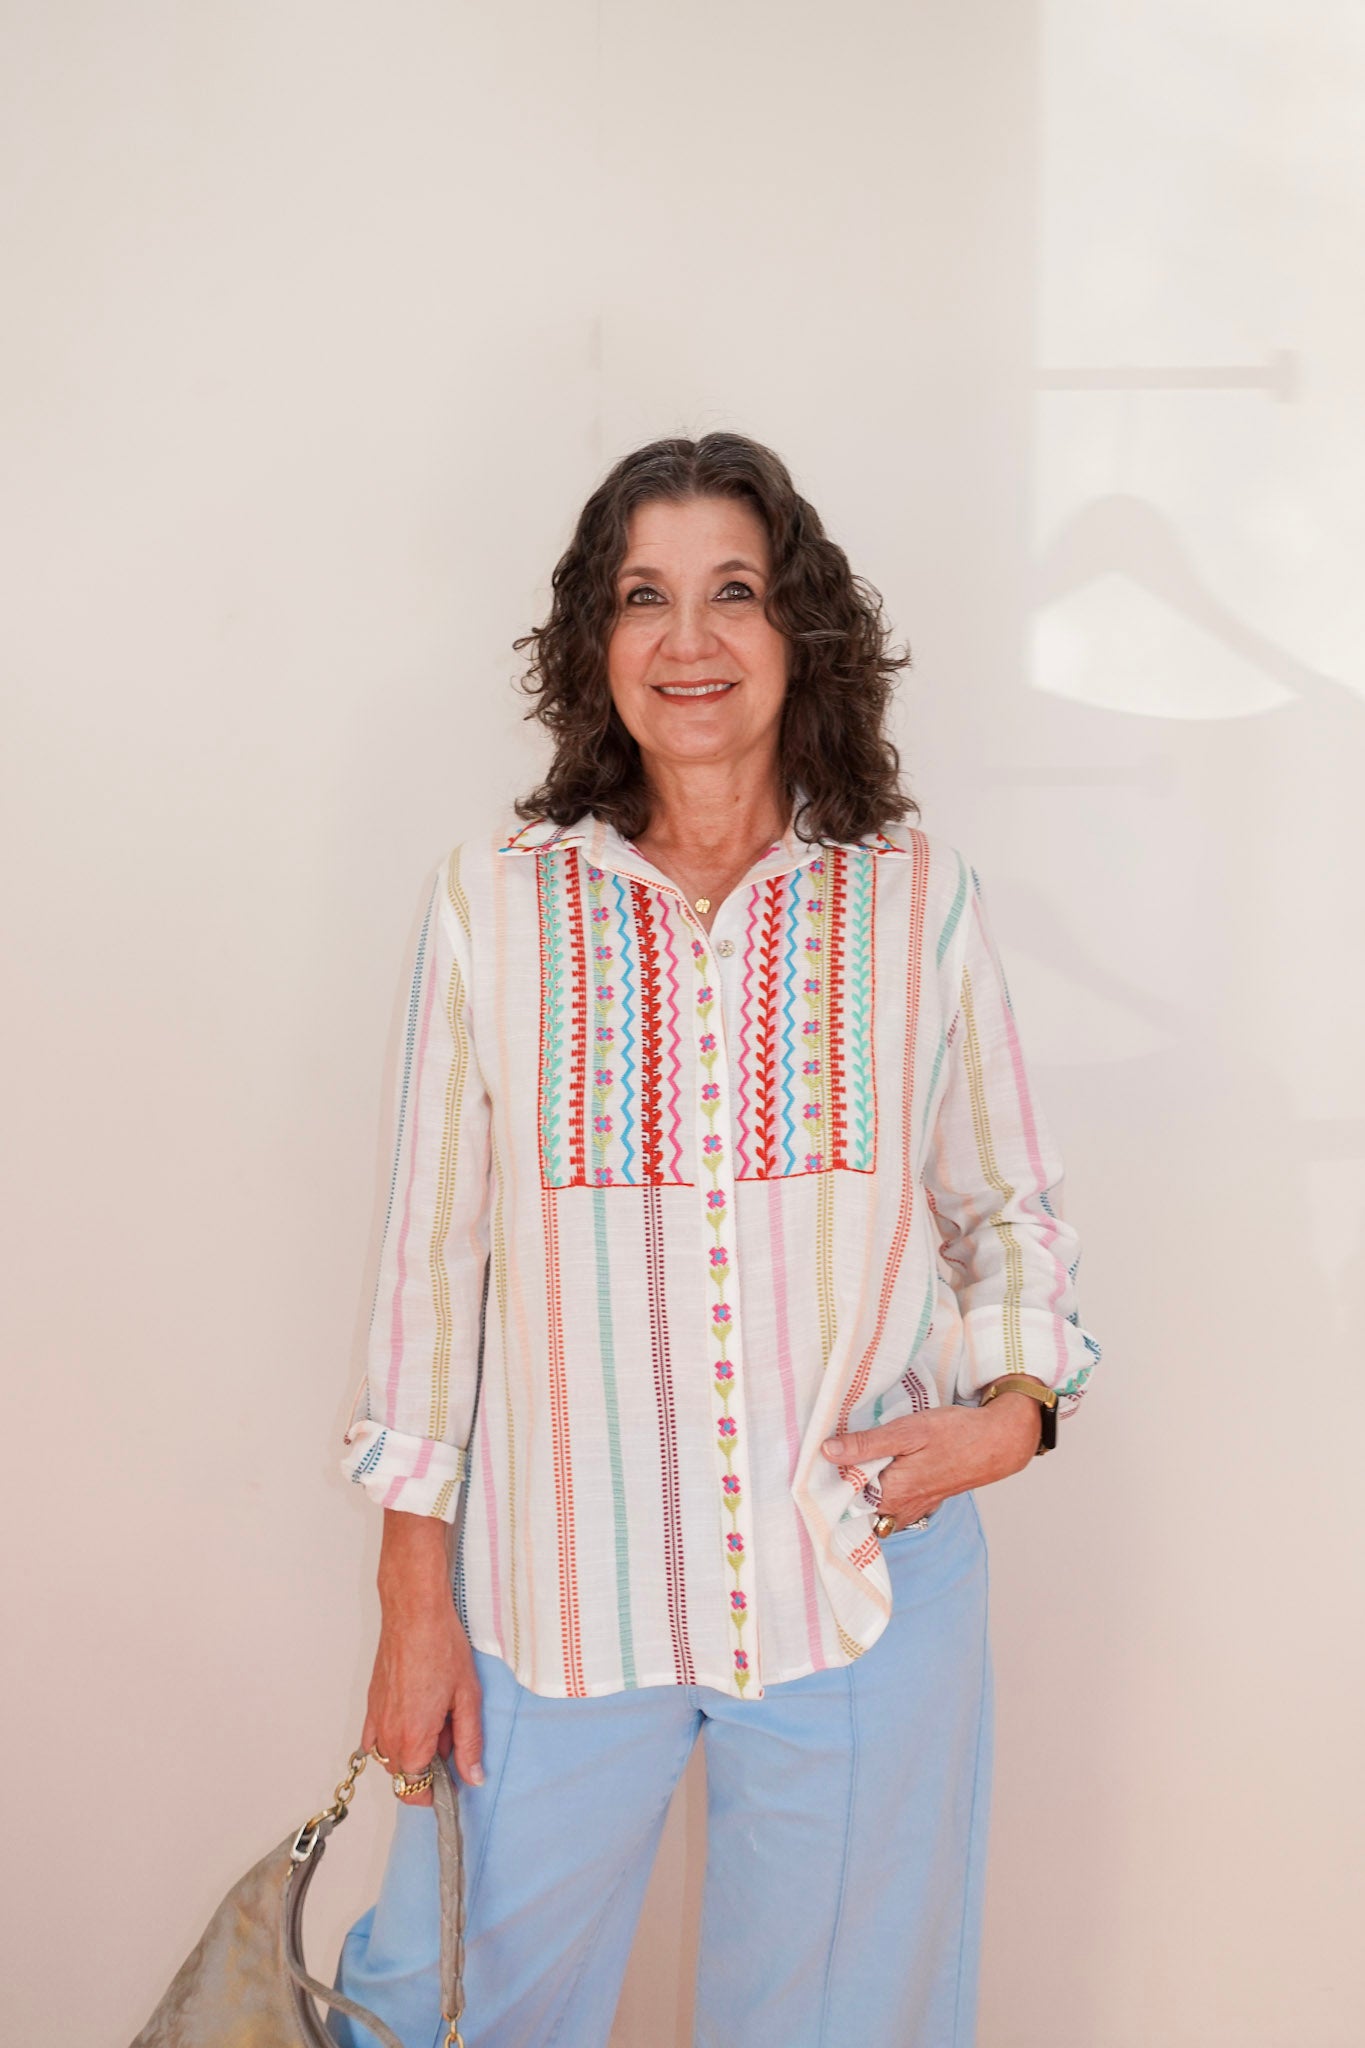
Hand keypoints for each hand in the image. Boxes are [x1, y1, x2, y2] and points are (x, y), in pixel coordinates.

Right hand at [362, 1511, 484, 1805]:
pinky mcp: (370, 1704)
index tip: (453, 1781)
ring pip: (389, 1758)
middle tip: (450, 1737)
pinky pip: (374, 1740)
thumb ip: (469, 1744)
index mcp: (412, 1740)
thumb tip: (472, 1777)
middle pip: (402, 1777)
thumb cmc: (441, 1648)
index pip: (416, 1791)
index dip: (437, 1792)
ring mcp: (374, 1720)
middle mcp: (387, 1736)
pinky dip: (392, 1739)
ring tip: (435, 1719)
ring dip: (410, 1752)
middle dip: (427, 1768)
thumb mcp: (467, 1699)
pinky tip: (412, 1716)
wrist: (415, 1613)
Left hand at [820, 1390, 1041, 1526]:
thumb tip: (827, 1451)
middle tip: (824, 1460)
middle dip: (838, 1487)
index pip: (841, 1500)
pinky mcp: (921, 1502)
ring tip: (844, 1466)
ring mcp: (911, 1509)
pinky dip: (876, 1494)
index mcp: (891, 1494)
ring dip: (856, 1491)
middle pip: (854, 1507)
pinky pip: (888, 1507)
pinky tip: (872, 1472)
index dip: (824, 1483)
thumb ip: (866, 1445)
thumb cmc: (955, 1434)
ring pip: (871, 1508)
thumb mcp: (907, 1431)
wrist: (998, 1443)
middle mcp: (899, 1510)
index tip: (811, 1465)